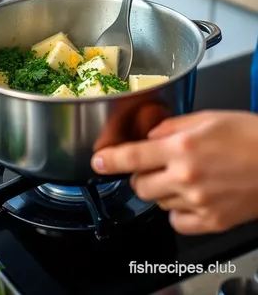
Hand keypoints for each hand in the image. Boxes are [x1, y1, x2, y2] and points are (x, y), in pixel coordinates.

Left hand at [91, 110, 257, 234]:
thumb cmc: (248, 135)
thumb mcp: (207, 118)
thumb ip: (171, 126)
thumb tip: (150, 136)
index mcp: (182, 147)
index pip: (132, 156)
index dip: (109, 160)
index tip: (97, 162)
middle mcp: (186, 177)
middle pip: (139, 185)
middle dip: (140, 175)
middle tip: (156, 165)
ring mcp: (198, 203)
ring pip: (157, 203)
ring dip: (161, 190)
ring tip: (183, 177)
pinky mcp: (211, 222)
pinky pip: (177, 222)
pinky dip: (177, 211)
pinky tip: (190, 196)